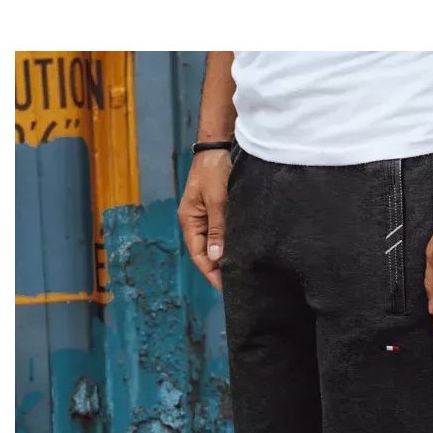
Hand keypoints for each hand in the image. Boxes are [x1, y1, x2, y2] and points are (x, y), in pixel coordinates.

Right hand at [177, 150, 230, 290]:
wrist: (219, 144)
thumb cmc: (214, 169)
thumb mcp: (217, 199)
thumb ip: (217, 229)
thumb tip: (215, 258)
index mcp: (190, 220)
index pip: (199, 255)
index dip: (211, 273)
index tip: (227, 288)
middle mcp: (196, 222)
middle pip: (206, 253)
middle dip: (220, 270)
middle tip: (239, 285)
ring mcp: (206, 217)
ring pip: (215, 245)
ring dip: (226, 258)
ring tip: (242, 273)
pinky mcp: (217, 211)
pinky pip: (222, 234)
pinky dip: (231, 244)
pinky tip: (243, 252)